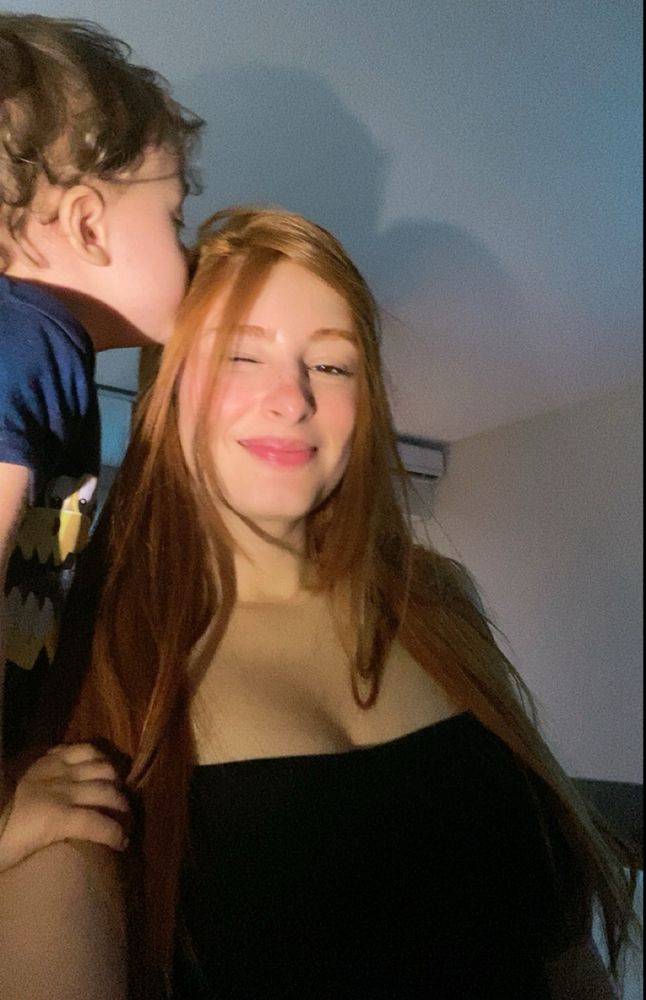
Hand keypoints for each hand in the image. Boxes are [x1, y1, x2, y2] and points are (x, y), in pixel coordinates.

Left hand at [0, 743, 128, 872]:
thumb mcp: (19, 856)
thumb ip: (47, 851)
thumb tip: (65, 861)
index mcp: (57, 818)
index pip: (102, 826)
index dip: (118, 835)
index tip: (122, 843)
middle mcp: (65, 789)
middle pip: (109, 793)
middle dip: (123, 809)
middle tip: (124, 820)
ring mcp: (59, 768)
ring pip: (103, 768)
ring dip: (114, 782)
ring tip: (114, 792)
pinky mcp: (50, 756)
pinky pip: (84, 748)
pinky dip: (98, 757)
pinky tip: (98, 767)